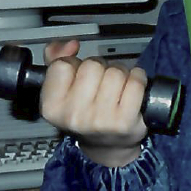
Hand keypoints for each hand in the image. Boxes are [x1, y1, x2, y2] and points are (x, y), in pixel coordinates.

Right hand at [41, 39, 148, 167]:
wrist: (107, 145)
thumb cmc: (84, 112)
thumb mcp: (61, 89)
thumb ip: (55, 59)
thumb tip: (71, 44)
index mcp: (52, 107)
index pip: (62, 65)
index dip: (75, 64)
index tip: (79, 75)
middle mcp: (73, 116)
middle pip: (92, 65)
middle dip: (101, 67)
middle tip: (102, 81)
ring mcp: (100, 120)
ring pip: (115, 72)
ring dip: (121, 72)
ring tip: (118, 86)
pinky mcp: (125, 121)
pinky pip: (135, 82)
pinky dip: (138, 78)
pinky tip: (134, 87)